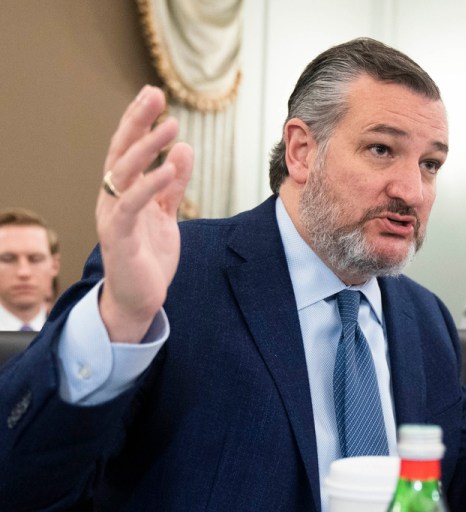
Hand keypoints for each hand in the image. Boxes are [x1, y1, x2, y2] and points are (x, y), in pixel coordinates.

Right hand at [95, 86, 193, 341]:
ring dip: (146, 148)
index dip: (139, 121)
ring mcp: (113, 215)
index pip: (128, 148)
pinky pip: (132, 204)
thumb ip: (172, 182)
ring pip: (124, 173)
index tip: (153, 93)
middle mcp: (112, 197)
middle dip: (137, 122)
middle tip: (154, 95)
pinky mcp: (120, 236)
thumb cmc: (149, 255)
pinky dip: (150, 185)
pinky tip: (167, 169)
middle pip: (121, 152)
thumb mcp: (166, 212)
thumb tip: (183, 147)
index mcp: (122, 190)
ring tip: (170, 126)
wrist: (139, 298)